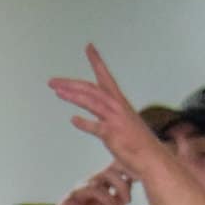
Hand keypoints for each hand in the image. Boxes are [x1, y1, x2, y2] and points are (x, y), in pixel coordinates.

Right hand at [42, 165, 130, 204]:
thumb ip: (118, 201)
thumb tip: (131, 188)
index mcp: (98, 183)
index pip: (115, 168)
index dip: (128, 172)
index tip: (137, 184)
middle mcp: (88, 184)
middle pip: (108, 173)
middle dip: (122, 186)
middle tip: (127, 202)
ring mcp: (77, 193)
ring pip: (97, 189)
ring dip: (111, 204)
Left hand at [49, 46, 163, 178]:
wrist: (151, 158)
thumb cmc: (136, 143)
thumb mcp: (121, 123)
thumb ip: (103, 116)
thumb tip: (83, 116)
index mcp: (119, 101)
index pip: (105, 76)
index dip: (97, 61)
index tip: (89, 47)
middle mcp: (117, 106)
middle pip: (91, 89)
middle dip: (71, 84)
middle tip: (52, 81)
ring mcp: (115, 119)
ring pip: (92, 102)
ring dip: (73, 96)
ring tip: (57, 92)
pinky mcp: (112, 134)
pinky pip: (96, 127)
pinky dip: (84, 123)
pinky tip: (73, 120)